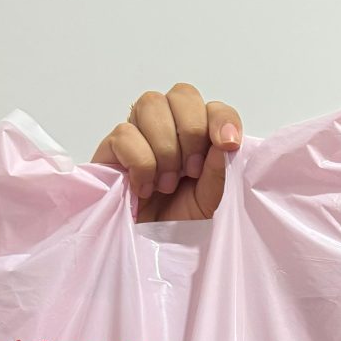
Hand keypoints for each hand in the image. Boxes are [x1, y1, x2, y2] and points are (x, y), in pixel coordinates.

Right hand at [90, 82, 242, 223]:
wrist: (150, 246)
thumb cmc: (184, 220)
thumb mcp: (214, 199)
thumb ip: (221, 170)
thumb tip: (223, 142)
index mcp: (201, 136)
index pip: (214, 107)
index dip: (221, 119)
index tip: (227, 145)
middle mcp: (171, 126)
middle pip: (182, 94)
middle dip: (191, 131)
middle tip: (191, 171)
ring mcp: (140, 132)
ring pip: (151, 104)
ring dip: (165, 147)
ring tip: (167, 184)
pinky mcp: (112, 147)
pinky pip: (125, 133)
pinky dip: (141, 162)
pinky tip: (145, 187)